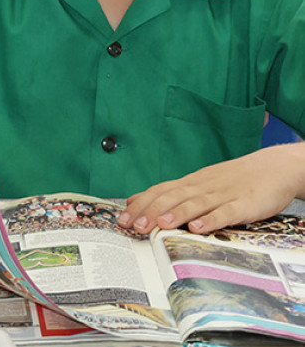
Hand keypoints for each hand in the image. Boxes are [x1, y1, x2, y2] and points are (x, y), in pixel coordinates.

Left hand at [118, 143, 304, 233]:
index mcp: (190, 183)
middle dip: (150, 212)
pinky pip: (226, 212)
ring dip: (176, 214)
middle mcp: (202, 187)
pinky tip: (199, 227)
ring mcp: (222, 194)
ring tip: (159, 225)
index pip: (158, 192)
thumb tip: (136, 200)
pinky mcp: (243, 204)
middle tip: (134, 226)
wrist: (272, 167)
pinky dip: (211, 219)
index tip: (121, 219)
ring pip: (195, 203)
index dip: (139, 205)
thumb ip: (170, 194)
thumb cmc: (233, 180)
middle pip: (171, 198)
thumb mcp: (198, 184)